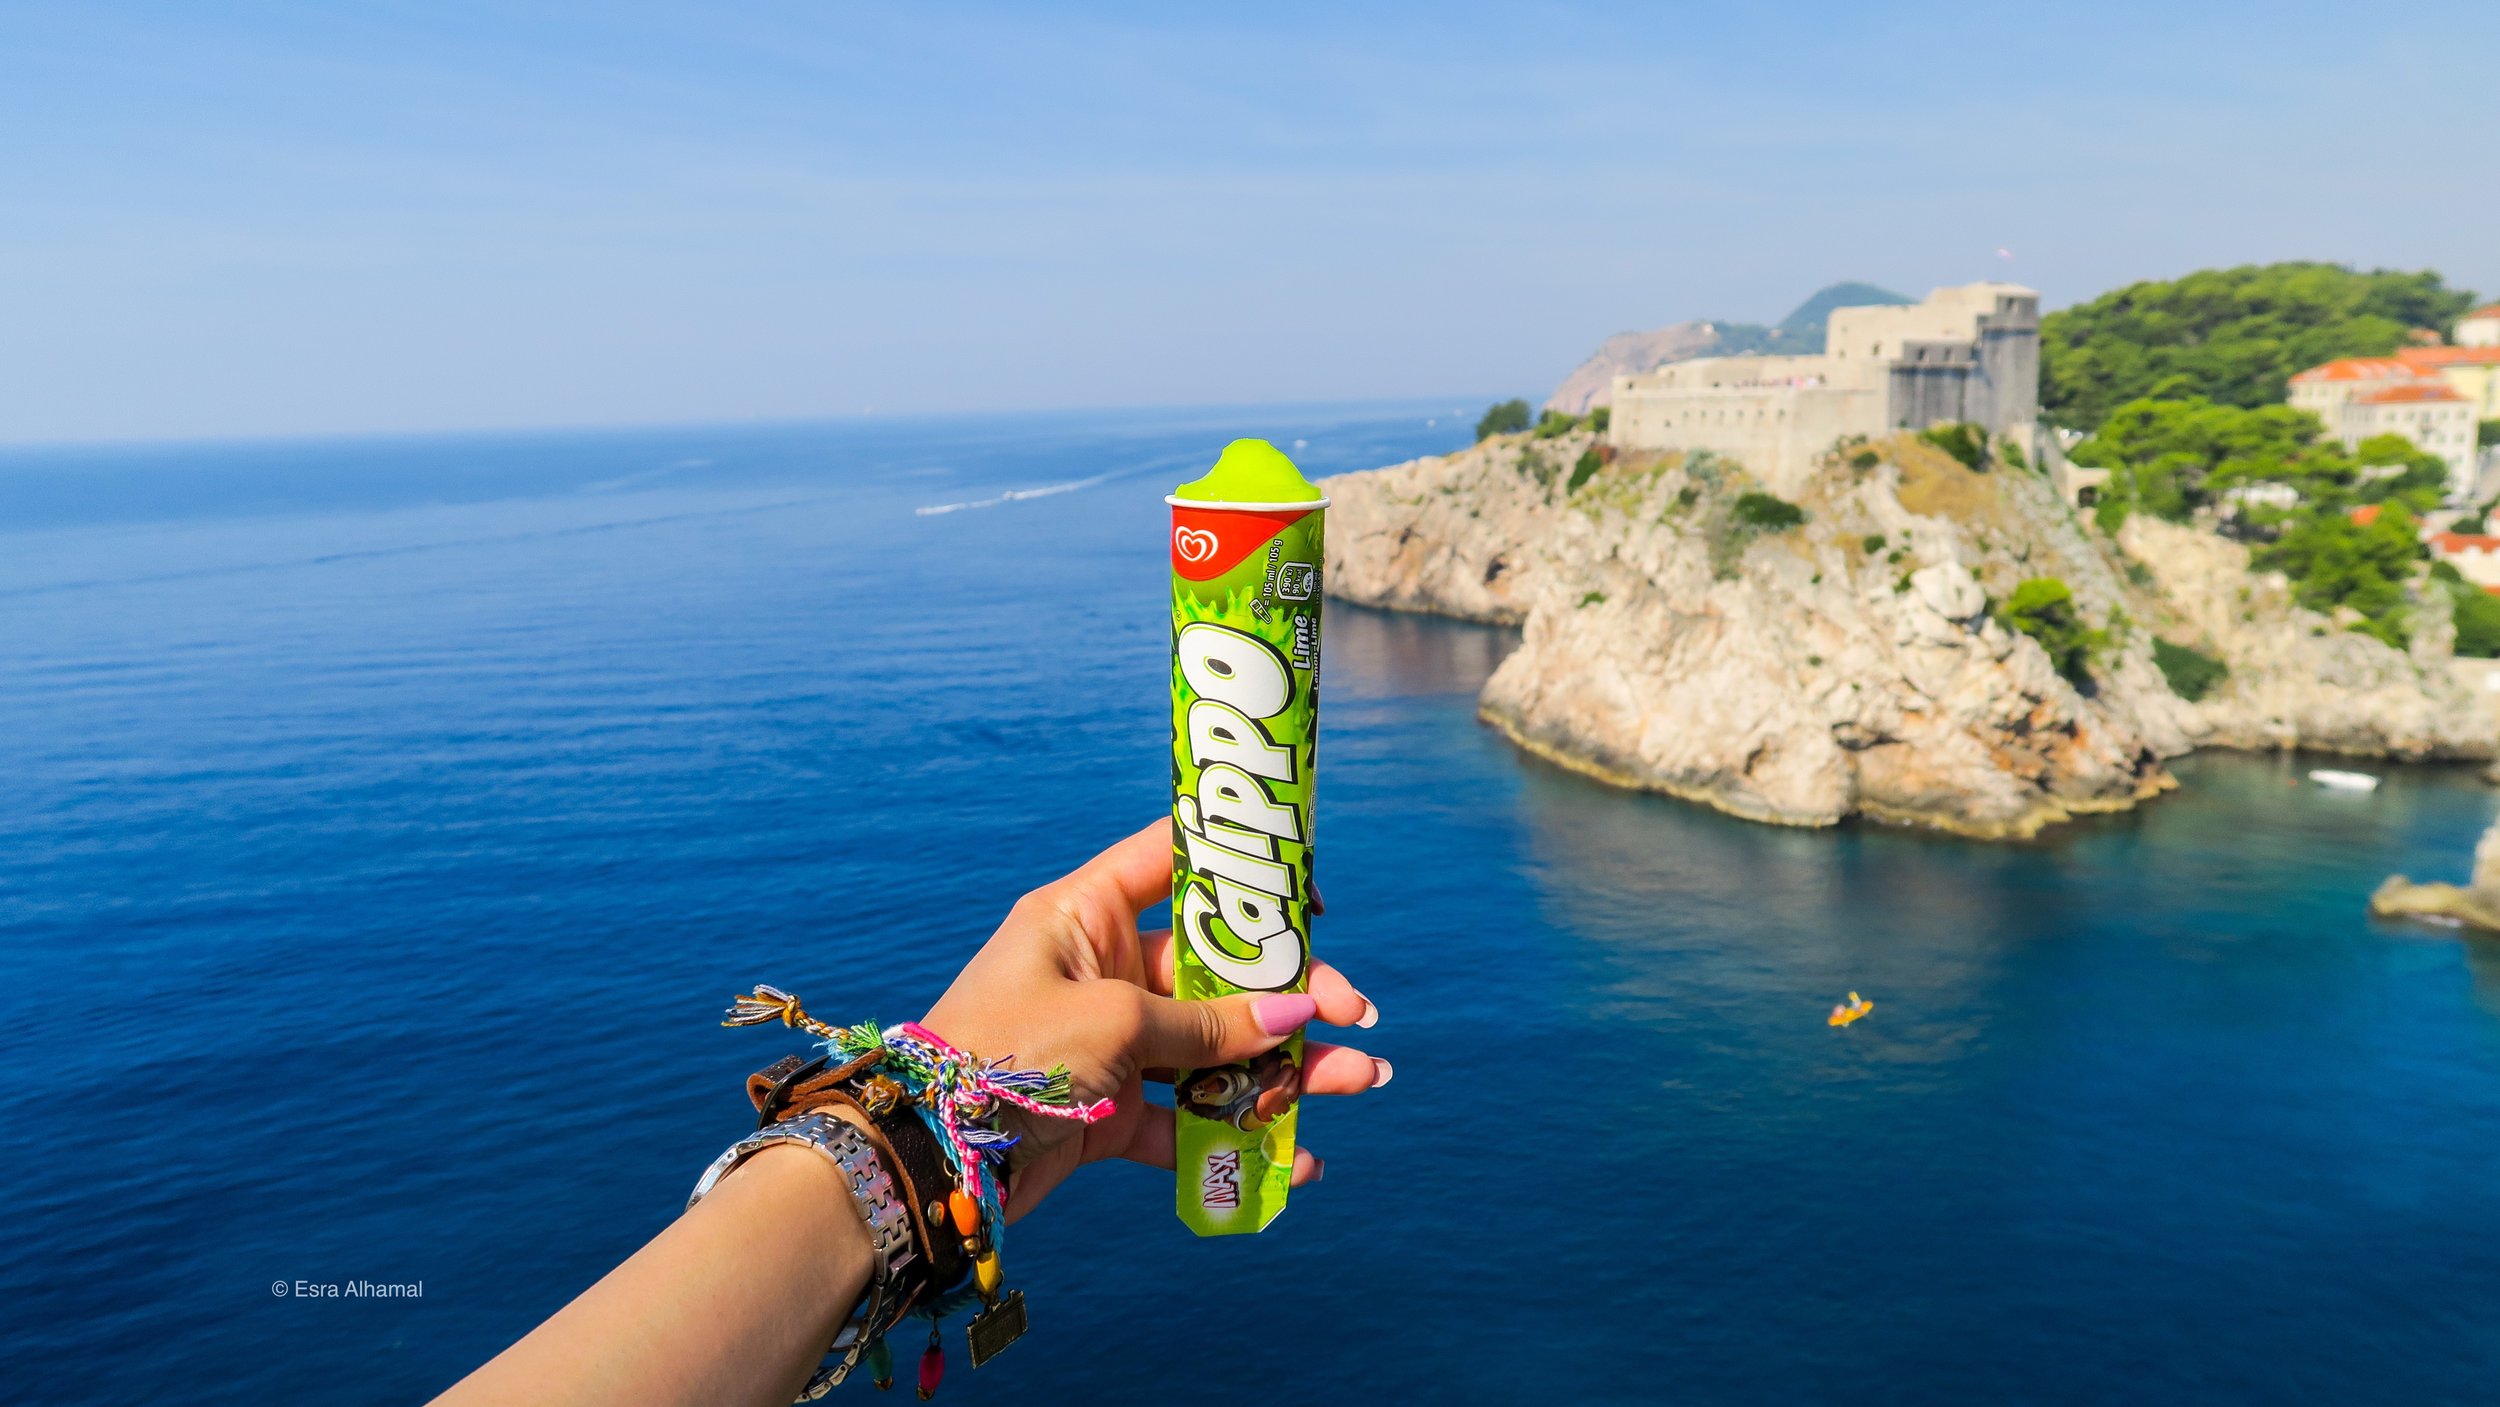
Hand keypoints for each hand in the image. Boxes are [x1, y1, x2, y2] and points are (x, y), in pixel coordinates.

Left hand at [921, 819, 1385, 1221]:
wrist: (930, 1158)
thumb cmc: (1005, 1054)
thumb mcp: (1114, 1022)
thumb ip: (1208, 1022)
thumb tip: (1295, 1016)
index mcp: (1087, 913)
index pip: (1173, 859)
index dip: (1242, 869)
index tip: (1310, 893)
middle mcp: (1102, 969)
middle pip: (1217, 969)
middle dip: (1291, 993)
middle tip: (1354, 1012)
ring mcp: (1109, 1042)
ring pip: (1216, 1047)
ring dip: (1286, 1067)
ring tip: (1361, 1079)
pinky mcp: (1111, 1110)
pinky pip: (1188, 1118)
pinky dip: (1238, 1136)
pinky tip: (1298, 1159)